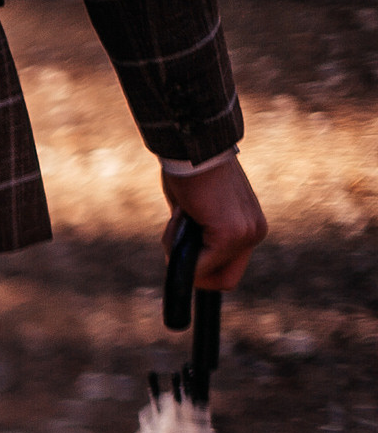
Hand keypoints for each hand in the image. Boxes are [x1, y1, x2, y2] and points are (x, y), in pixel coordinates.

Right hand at [160, 155, 266, 289]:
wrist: (194, 150)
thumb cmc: (191, 174)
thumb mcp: (199, 212)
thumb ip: (201, 234)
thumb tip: (185, 256)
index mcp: (251, 227)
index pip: (230, 271)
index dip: (204, 269)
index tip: (185, 248)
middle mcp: (255, 233)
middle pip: (224, 282)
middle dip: (196, 273)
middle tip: (180, 242)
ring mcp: (245, 235)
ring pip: (204, 275)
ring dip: (180, 253)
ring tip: (181, 216)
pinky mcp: (229, 235)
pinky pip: (196, 265)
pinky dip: (176, 248)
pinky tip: (180, 216)